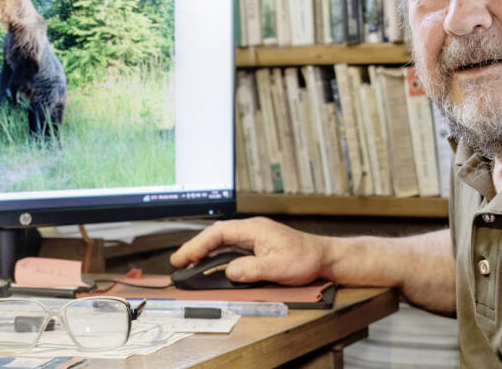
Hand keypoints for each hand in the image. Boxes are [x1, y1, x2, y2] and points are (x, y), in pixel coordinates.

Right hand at [170, 217, 328, 285]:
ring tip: (188, 264)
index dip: (198, 244)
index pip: (218, 233)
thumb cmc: (306, 258)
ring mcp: (253, 238)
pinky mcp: (256, 247)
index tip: (184, 257)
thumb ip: (252, 269)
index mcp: (254, 229)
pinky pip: (230, 248)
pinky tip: (209, 265)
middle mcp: (251, 231)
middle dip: (195, 247)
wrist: (324, 257)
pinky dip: (216, 256)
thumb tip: (229, 272)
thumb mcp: (279, 267)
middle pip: (215, 236)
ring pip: (221, 242)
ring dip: (204, 252)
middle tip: (178, 262)